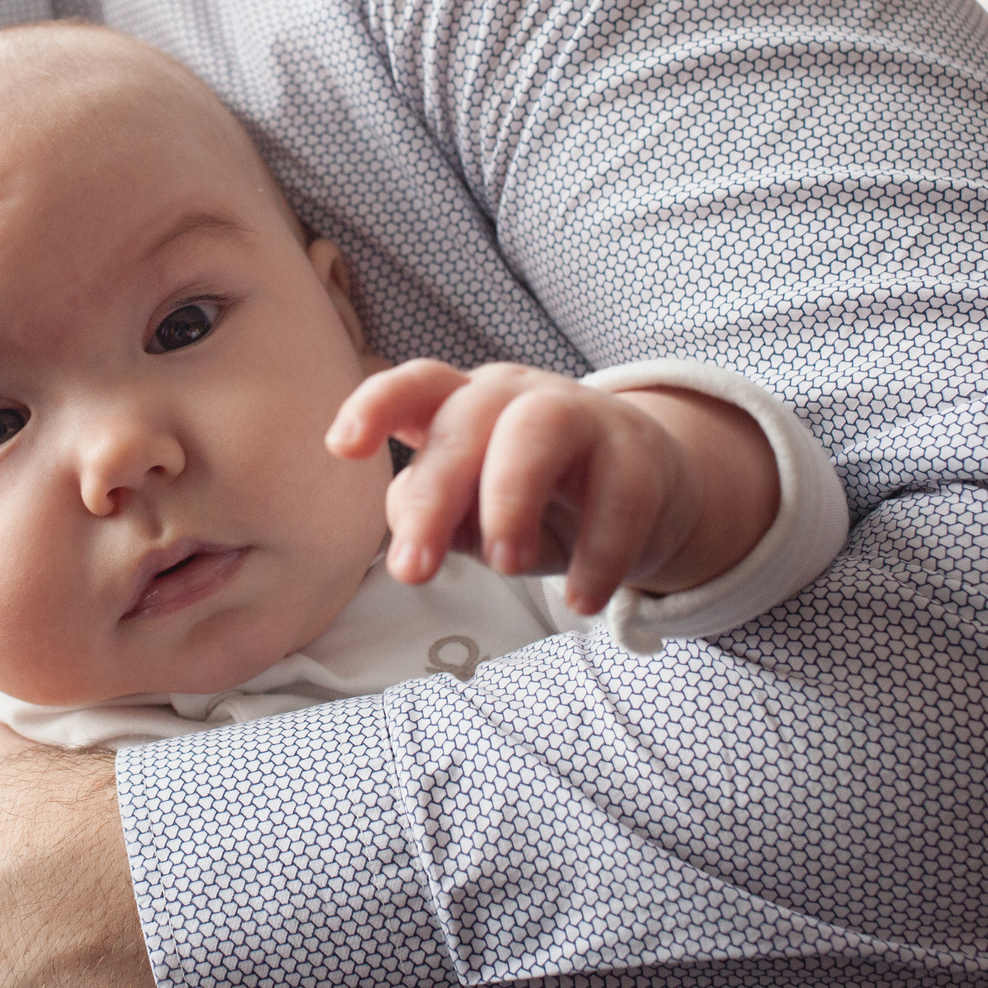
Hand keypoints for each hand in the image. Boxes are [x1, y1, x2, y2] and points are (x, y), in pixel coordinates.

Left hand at [328, 360, 776, 614]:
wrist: (645, 498)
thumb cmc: (533, 505)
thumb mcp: (472, 519)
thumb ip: (434, 518)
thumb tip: (409, 532)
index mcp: (462, 406)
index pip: (416, 385)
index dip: (375, 405)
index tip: (342, 447)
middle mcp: (517, 397)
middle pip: (466, 419)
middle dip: (434, 495)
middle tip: (410, 574)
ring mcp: (584, 415)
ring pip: (541, 428)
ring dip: (512, 497)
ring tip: (505, 568)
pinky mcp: (643, 455)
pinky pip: (621, 494)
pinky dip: (600, 554)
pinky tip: (580, 602)